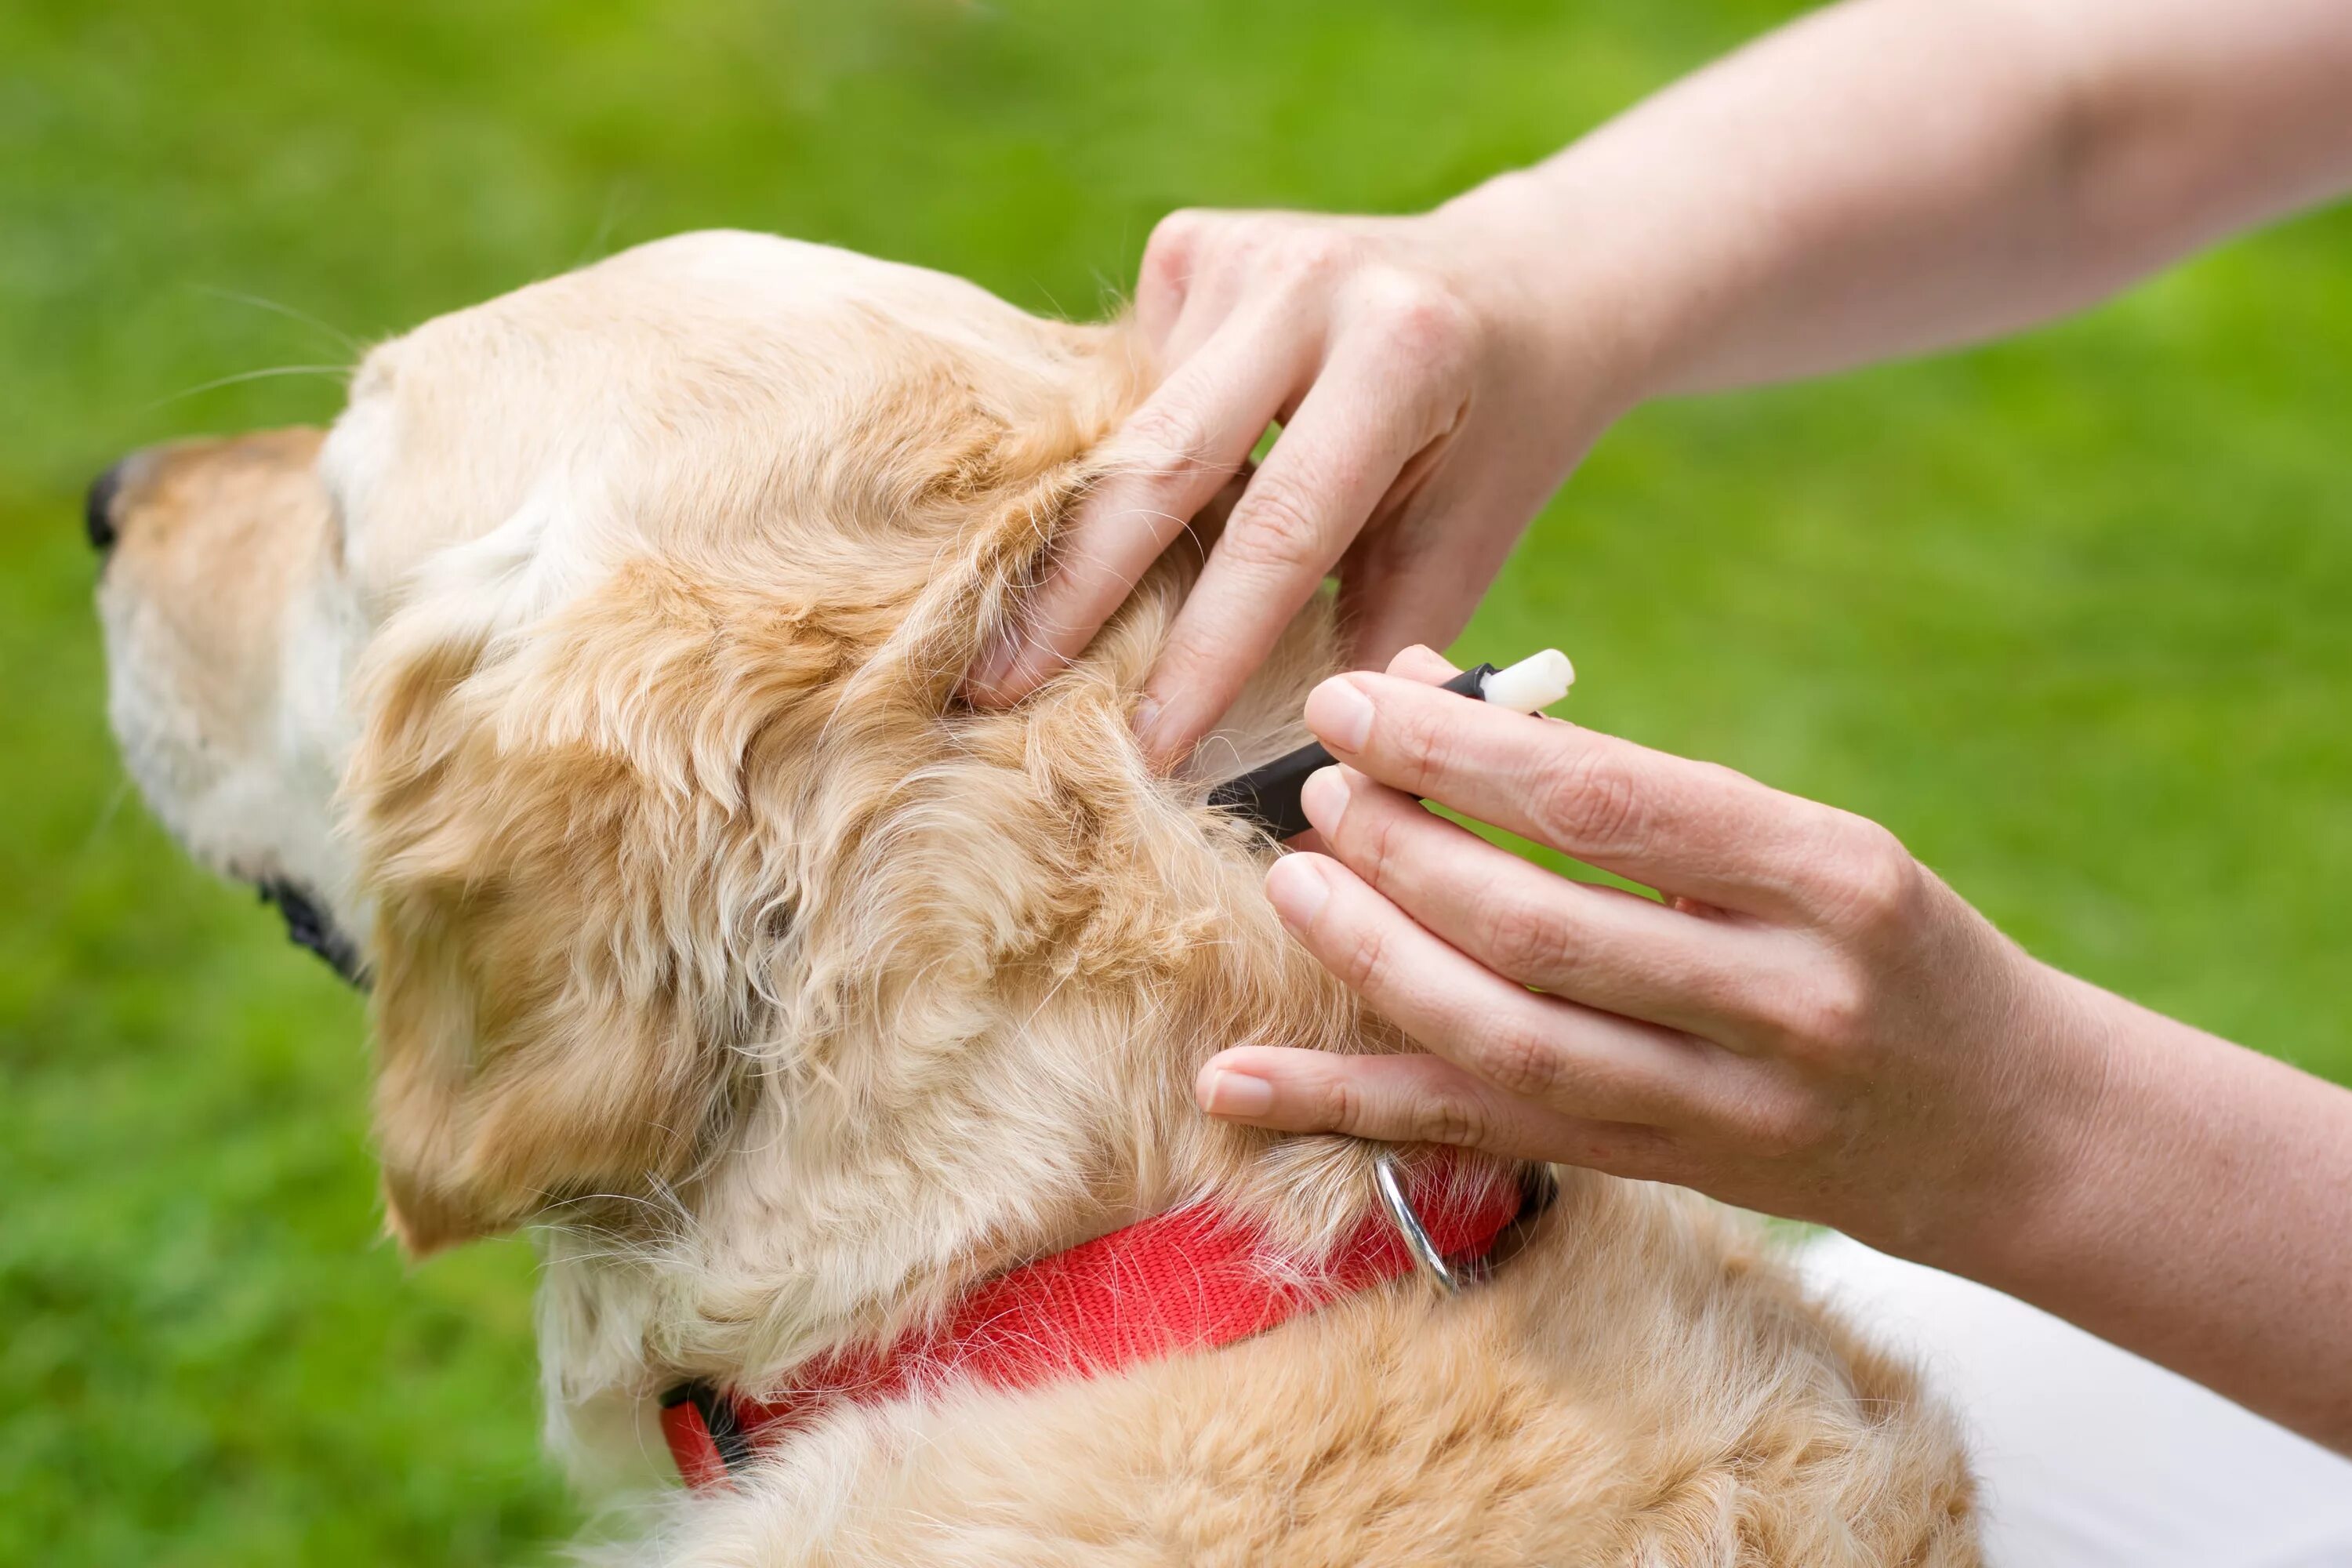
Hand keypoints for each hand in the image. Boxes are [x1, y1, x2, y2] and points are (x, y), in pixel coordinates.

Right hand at [963, 200, 1634, 764]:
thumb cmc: (1494, 442)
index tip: (1148, 746)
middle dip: (1075, 593)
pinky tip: (1111, 522)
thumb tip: (1279, 781)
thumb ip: (1375, 646)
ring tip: (1019, 640)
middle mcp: (1309, 283)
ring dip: (1084, 536)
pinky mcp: (1191, 245)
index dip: (1206, 649)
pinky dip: (1115, 466)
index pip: (1279, 528)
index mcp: (1400, 355)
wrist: (1523, 285)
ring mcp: (1239, 251)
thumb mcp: (1465, 545)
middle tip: (995, 693)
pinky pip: (1126, 388)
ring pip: (1128, 427)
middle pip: (1160, 461)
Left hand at [1195, 647, 2116, 1264]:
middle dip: (1404, 854)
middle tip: (1318, 792)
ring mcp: (1726, 1108)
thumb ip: (1638, 793)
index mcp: (1827, 877)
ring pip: (1508, 1040)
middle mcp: (1784, 999)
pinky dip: (1350, 1108)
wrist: (2010, 1127)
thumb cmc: (1886, 946)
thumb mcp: (1806, 844)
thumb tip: (1440, 701)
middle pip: (1543, 926)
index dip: (1459, 751)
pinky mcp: (1668, 1175)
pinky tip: (1237, 1084)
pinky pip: (1487, 1137)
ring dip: (1374, 963)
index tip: (1353, 701)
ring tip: (1292, 888)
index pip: (1609, 802)